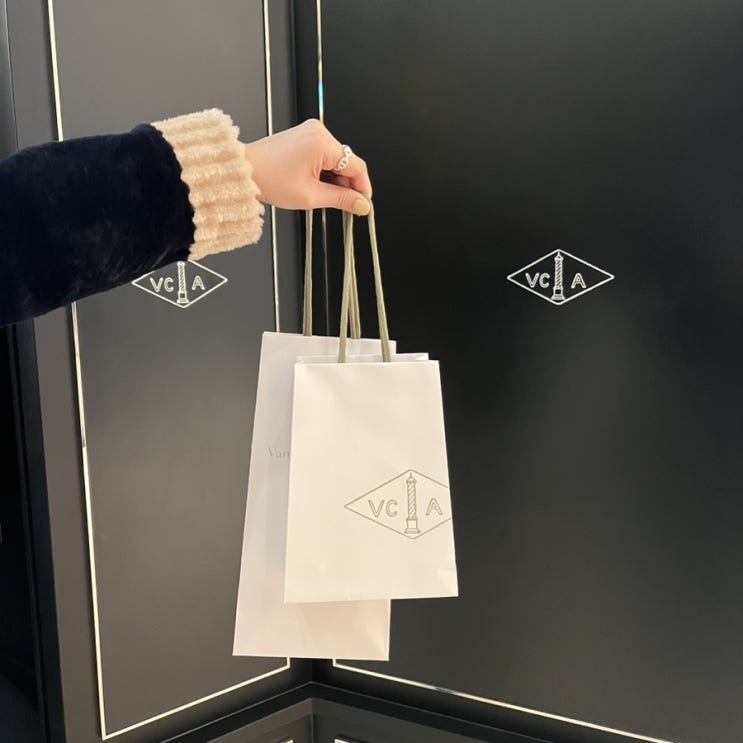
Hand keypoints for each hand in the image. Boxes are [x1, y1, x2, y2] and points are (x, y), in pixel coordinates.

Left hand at [243, 119, 371, 215]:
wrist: (243, 173)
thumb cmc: (270, 180)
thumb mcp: (311, 196)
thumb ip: (341, 199)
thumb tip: (362, 204)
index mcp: (323, 142)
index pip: (356, 166)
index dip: (362, 188)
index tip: (364, 204)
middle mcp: (319, 132)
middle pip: (346, 162)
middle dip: (346, 185)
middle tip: (342, 206)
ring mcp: (310, 132)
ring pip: (335, 160)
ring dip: (333, 179)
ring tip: (319, 195)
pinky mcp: (303, 137)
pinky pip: (323, 156)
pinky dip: (323, 172)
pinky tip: (313, 185)